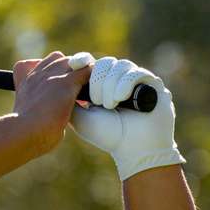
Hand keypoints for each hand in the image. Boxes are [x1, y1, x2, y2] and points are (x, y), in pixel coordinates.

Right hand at [12, 51, 92, 153]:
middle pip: (60, 58)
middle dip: (70, 73)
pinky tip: (93, 96)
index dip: (52, 73)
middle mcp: (37, 74)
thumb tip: (52, 118)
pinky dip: (93, 80)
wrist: (22, 133)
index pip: (39, 63)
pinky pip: (88, 70)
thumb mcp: (24, 118)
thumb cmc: (24, 135)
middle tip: (76, 92)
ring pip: (76, 61)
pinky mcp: (66, 82)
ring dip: (82, 75)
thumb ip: (38, 109)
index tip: (56, 90)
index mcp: (26, 82)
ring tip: (86, 93)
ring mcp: (51, 76)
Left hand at [67, 53, 185, 179]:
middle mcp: (119, 79)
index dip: (82, 60)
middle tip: (95, 100)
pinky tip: (120, 98)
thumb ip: (68, 97)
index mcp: (101, 85)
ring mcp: (136, 80)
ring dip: (110, 84)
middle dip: (97, 79)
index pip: (90, 64)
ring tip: (108, 105)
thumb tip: (56, 79)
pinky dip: (125, 83)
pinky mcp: (152, 83)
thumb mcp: (79, 116)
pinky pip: (137, 72)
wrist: (133, 149)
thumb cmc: (107, 135)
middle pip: (104, 63)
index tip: (73, 63)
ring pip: (120, 65)